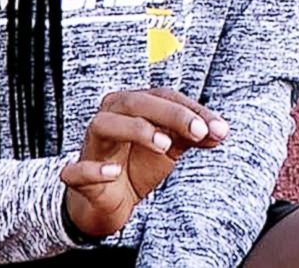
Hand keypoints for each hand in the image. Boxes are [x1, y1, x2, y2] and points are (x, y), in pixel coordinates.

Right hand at [60, 88, 230, 238]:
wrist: (109, 202)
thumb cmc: (138, 164)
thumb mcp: (171, 147)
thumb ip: (194, 137)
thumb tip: (221, 132)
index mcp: (132, 105)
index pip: (163, 97)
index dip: (191, 110)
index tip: (219, 128)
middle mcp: (109, 117)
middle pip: (136, 103)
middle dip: (170, 115)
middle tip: (199, 131)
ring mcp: (91, 145)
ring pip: (104, 125)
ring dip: (135, 131)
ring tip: (164, 146)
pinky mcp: (77, 175)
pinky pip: (78, 169)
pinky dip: (94, 168)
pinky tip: (114, 171)